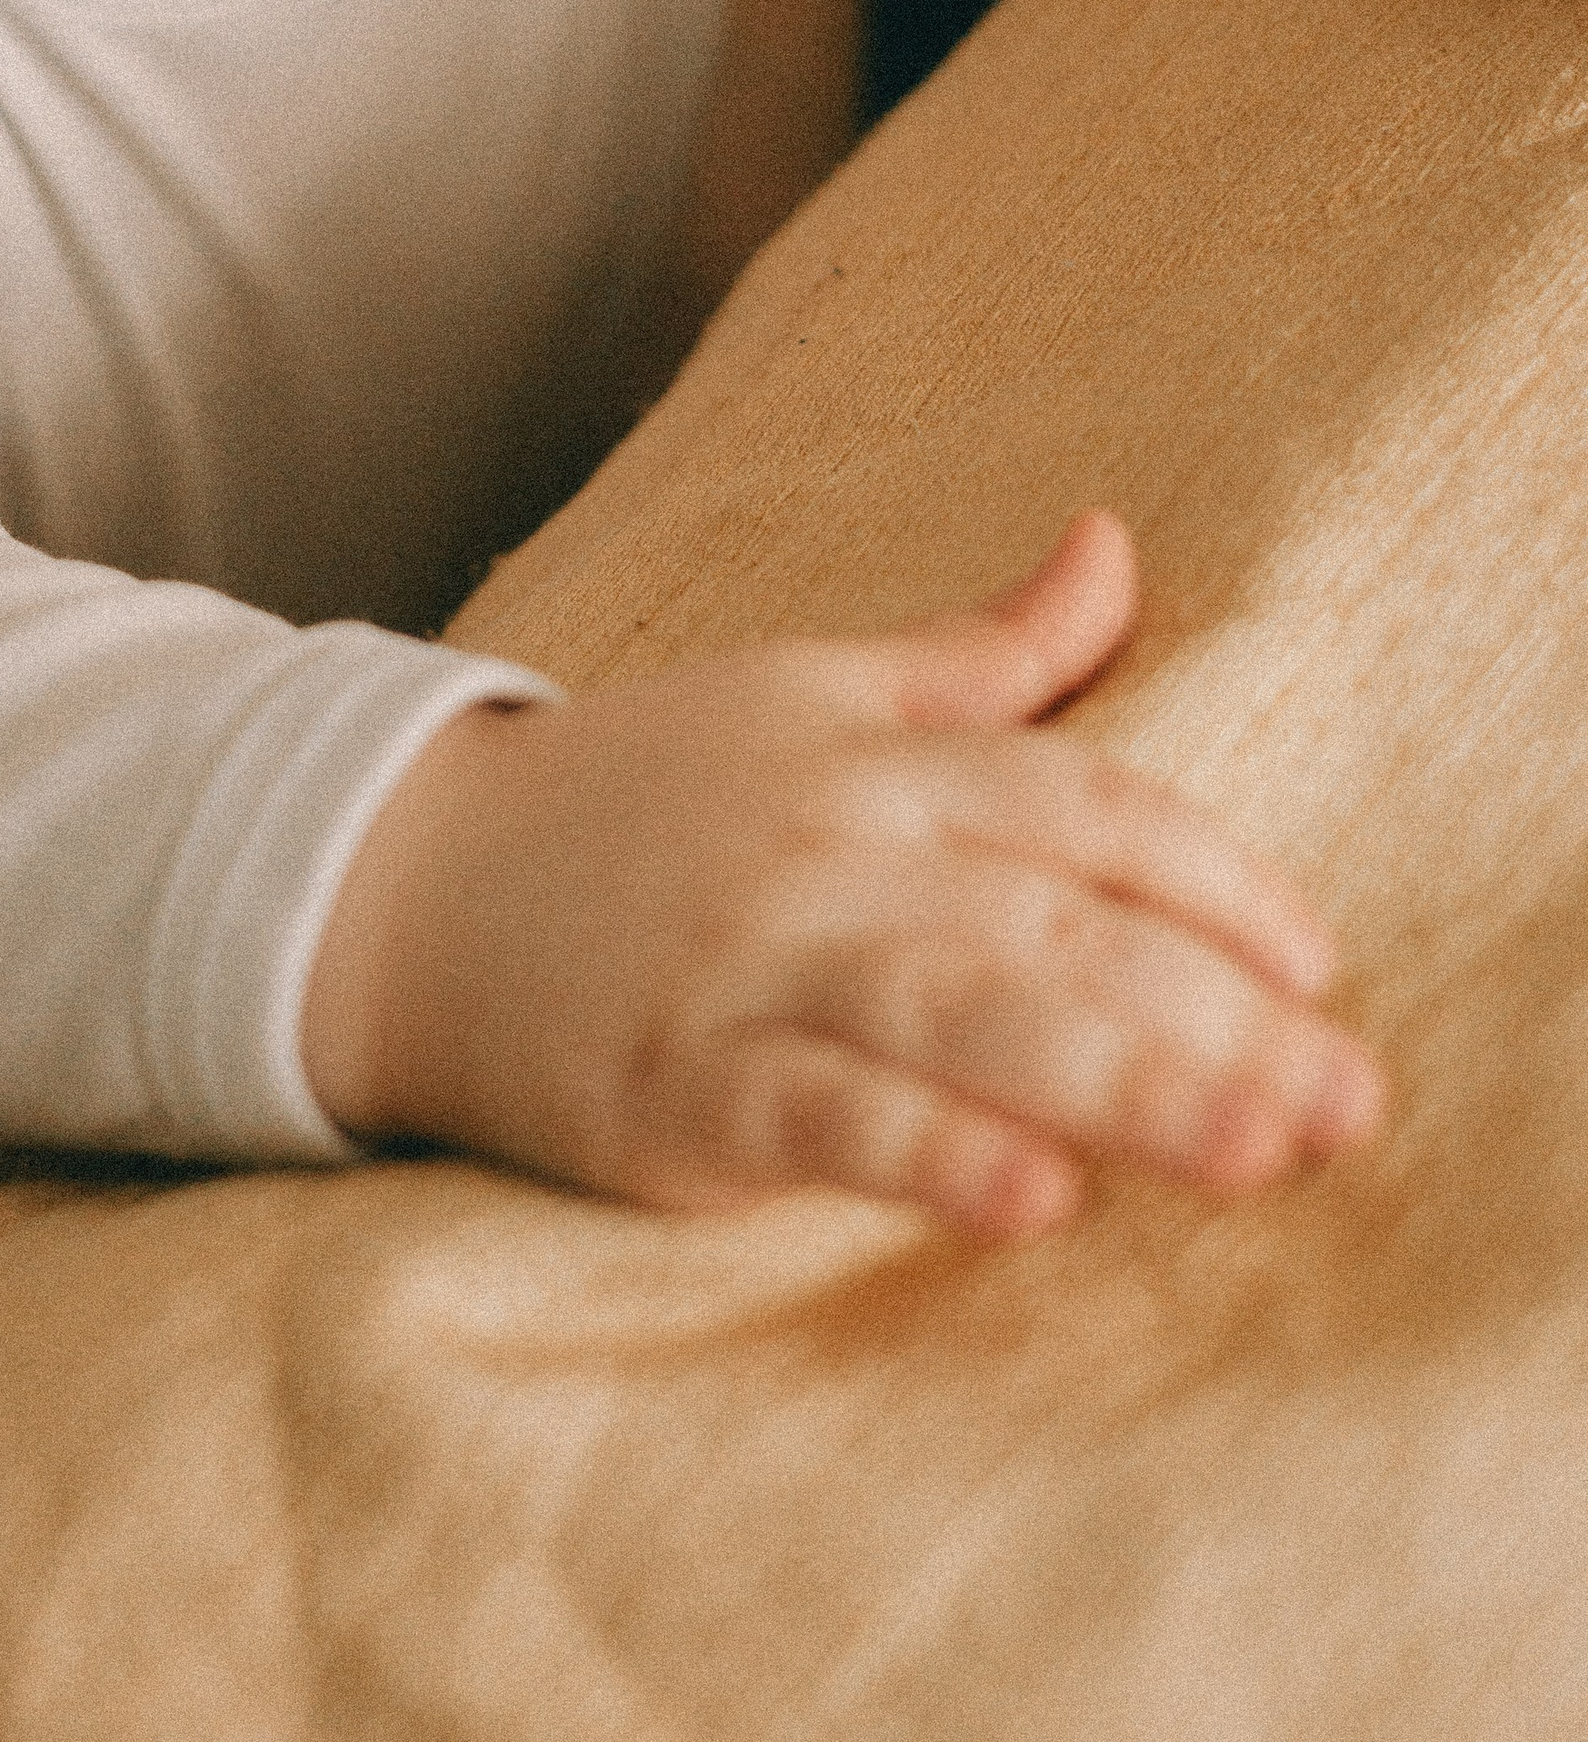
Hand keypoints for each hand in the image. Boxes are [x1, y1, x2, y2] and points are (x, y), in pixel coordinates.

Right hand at [302, 513, 1385, 1234]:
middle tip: (1344, 1104)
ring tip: (1250, 1149)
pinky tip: (1030, 1200)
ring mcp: (748, 961)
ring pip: (961, 1008)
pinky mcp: (674, 1084)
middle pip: (1052, 915)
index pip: (1082, 799)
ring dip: (1119, 1081)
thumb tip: (1114, 542)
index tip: (1316, 967)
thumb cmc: (631, 796)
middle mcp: (825, 844)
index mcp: (869, 753)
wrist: (397, 882)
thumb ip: (981, 652)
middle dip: (1214, 1011)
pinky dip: (927, 1151)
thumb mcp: (808, 691)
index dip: (1213, 879)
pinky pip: (817, 1112)